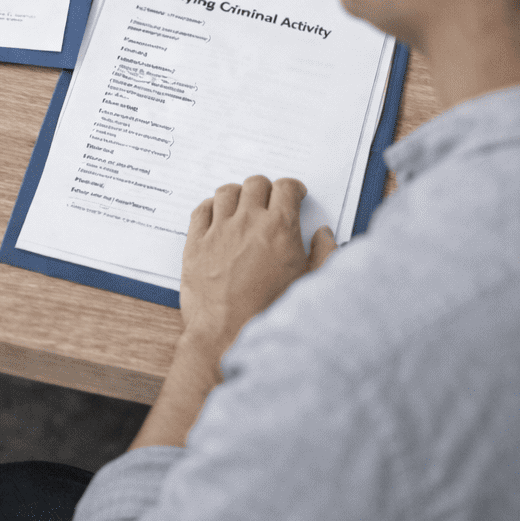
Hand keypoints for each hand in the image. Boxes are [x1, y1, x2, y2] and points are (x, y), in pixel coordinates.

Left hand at [179, 175, 336, 349]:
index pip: (285, 187)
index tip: (293, 195)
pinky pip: (201, 211)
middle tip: (269, 203)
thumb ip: (324, 254)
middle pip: (256, 184)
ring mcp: (218, 231)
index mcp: (280, 228)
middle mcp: (247, 222)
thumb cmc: (270, 313)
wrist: (228, 335)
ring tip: (242, 208)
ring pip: (226, 192)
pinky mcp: (195, 244)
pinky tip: (217, 217)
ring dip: (237, 196)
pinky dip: (210, 208)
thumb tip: (324, 234)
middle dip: (266, 190)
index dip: (291, 188)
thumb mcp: (310, 284)